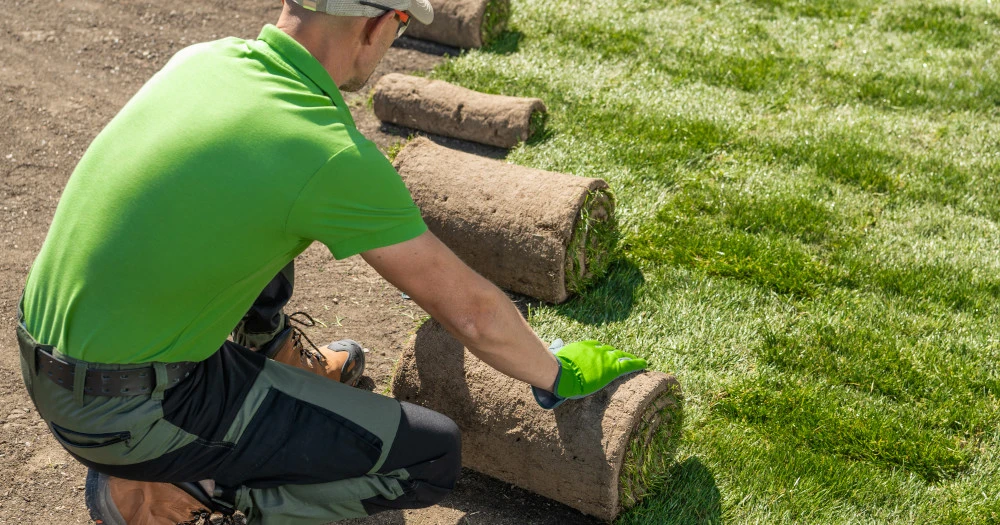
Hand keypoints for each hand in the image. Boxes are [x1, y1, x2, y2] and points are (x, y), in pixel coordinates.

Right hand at [532, 339, 646, 408]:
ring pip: (621, 357)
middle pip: (610, 350)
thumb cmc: (556, 367)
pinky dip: (636, 363)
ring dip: (628, 358)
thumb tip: (551, 345)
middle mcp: (596, 350)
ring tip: (635, 360)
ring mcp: (605, 358)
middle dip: (616, 354)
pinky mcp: (612, 369)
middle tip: (622, 357)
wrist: (563, 374)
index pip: (596, 347)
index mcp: (584, 347)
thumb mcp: (557, 355)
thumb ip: (557, 350)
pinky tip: (644, 364)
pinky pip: (628, 365)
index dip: (602, 351)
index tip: (604, 353)